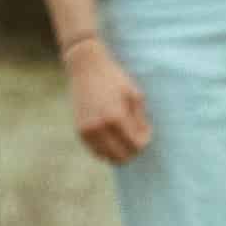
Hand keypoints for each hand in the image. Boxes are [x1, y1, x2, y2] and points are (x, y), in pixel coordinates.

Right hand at [66, 41, 151, 163]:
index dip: (144, 142)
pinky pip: (96, 152)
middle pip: (121, 157)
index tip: (146, 131)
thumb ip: (140, 121)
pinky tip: (113, 138)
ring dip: (119, 152)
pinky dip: (107, 150)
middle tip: (137, 138)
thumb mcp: (135, 96)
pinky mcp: (79, 131)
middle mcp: (99, 127)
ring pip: (107, 158)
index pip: (135, 146)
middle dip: (133, 151)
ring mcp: (87, 131)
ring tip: (124, 137)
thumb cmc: (114, 79)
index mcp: (115, 117)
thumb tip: (143, 142)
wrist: (85, 67)